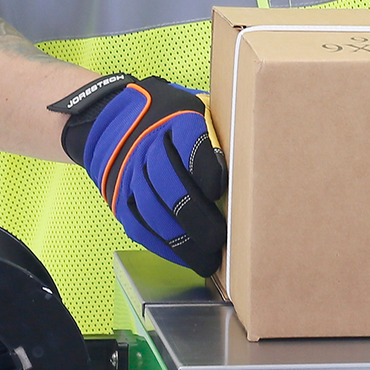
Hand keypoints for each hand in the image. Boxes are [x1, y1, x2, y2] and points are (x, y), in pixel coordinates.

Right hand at [49, 75, 227, 274]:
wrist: (119, 120)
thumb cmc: (175, 120)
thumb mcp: (199, 111)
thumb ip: (218, 134)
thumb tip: (250, 162)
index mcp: (176, 118)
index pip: (189, 141)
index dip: (204, 166)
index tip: (220, 189)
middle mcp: (148, 145)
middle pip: (168, 180)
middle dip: (193, 214)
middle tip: (218, 238)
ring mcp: (129, 172)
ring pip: (151, 209)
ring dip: (179, 239)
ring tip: (206, 259)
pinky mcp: (119, 197)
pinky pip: (138, 224)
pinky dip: (161, 245)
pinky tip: (182, 256)